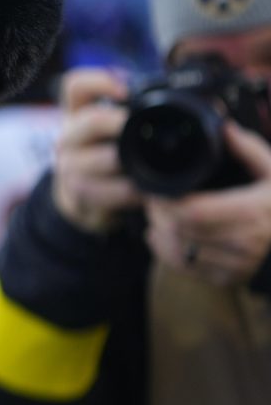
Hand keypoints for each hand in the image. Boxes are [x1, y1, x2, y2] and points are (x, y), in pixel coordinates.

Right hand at [51, 68, 142, 234]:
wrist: (84, 201)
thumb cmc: (110, 158)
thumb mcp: (113, 132)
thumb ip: (136, 114)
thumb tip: (199, 101)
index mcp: (77, 114)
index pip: (76, 86)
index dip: (100, 82)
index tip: (125, 91)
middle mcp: (68, 136)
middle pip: (92, 120)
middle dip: (126, 125)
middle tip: (149, 132)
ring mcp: (70, 166)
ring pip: (107, 158)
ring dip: (137, 164)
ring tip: (155, 167)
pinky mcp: (79, 194)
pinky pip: (116, 189)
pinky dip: (138, 190)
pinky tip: (146, 190)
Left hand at [145, 120, 270, 288]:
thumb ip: (246, 148)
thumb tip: (223, 126)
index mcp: (254, 211)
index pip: (194, 213)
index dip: (167, 202)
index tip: (156, 189)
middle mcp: (247, 242)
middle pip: (182, 232)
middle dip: (160, 214)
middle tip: (151, 200)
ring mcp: (238, 264)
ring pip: (181, 251)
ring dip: (160, 233)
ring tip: (156, 215)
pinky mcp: (230, 278)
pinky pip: (186, 269)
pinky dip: (165, 253)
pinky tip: (160, 235)